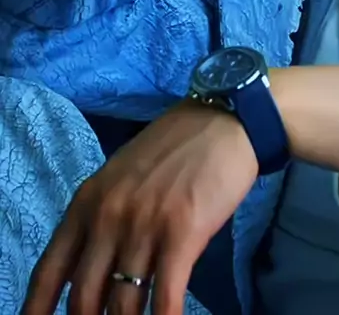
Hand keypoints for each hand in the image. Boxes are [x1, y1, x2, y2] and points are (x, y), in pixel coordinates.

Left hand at [21, 100, 257, 314]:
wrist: (221, 121)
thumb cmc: (173, 149)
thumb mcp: (120, 178)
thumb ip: (102, 220)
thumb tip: (95, 276)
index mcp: (87, 202)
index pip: (49, 271)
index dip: (38, 309)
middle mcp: (107, 216)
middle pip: (84, 298)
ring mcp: (143, 225)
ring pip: (123, 304)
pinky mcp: (181, 233)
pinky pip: (164, 297)